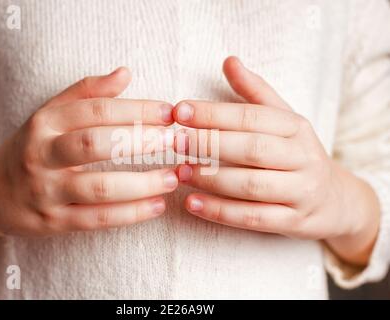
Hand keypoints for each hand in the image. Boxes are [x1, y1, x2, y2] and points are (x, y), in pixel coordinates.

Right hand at [0, 67, 177, 236]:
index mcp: (45, 123)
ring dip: (142, 183)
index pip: (95, 110)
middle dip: (141, 141)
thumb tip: (125, 73)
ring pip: (99, 187)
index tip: (169, 112)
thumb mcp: (50, 114)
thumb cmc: (31, 148)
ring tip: (175, 177)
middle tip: (177, 141)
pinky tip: (157, 205)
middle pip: (95, 144)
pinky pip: (97, 219)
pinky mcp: (54, 222)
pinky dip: (131, 214)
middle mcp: (42, 155)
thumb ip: (86, 92)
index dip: (135, 109)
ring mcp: (47, 191)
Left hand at [173, 57, 379, 265]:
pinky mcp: (294, 221)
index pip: (251, 117)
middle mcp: (302, 157)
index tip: (179, 111)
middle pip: (252, 149)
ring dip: (212, 179)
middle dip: (210, 144)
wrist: (334, 200)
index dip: (214, 114)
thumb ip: (255, 92)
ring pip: (252, 185)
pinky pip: (253, 218)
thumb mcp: (284, 120)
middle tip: (175, 142)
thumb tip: (229, 60)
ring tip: (179, 173)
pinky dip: (220, 212)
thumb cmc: (297, 154)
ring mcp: (301, 192)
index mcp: (296, 127)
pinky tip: (192, 203)